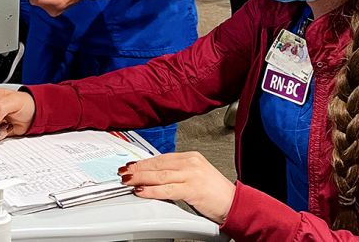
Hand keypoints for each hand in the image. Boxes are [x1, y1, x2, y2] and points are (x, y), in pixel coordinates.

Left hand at [118, 152, 236, 224]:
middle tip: (124, 171)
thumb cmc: (215, 192)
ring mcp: (192, 175)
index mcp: (191, 157)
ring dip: (141, 178)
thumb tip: (155, 176)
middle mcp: (191, 162)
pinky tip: (142, 191)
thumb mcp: (195, 175)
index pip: (162, 157)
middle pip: (158, 164)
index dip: (144, 161)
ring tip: (128, 180)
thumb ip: (177, 173)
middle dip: (139, 168)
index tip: (132, 165)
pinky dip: (152, 190)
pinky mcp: (192, 189)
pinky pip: (167, 189)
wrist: (234, 202)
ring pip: (160, 175)